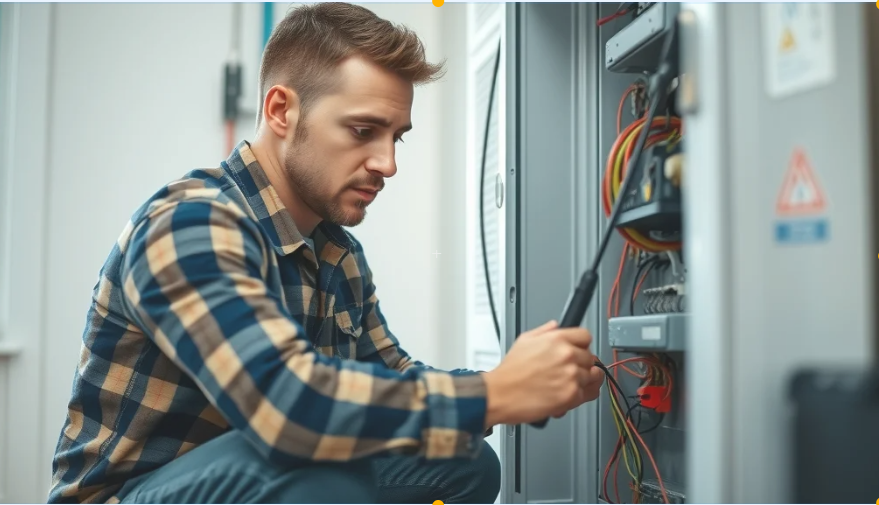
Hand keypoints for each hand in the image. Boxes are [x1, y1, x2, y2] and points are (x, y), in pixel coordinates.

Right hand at [482, 320, 603, 427]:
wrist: (500, 394)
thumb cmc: (510, 371)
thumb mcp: (524, 340)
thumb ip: (544, 331)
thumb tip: (555, 325)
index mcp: (557, 339)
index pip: (586, 336)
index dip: (581, 344)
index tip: (578, 350)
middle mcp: (567, 355)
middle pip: (591, 357)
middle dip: (581, 364)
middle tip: (569, 370)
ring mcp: (571, 376)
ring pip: (593, 376)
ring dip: (583, 380)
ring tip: (569, 382)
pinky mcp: (571, 395)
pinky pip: (588, 394)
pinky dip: (581, 395)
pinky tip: (571, 392)